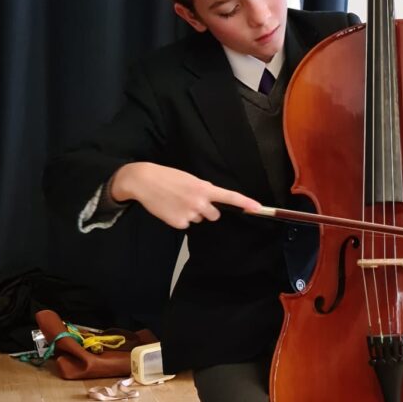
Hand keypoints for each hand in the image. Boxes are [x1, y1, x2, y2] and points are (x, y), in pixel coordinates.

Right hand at [109, 162, 260, 228]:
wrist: (144, 181)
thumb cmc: (168, 177)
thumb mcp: (190, 179)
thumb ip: (204, 190)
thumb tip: (212, 202)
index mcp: (204, 188)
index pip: (229, 197)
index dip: (245, 203)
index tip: (258, 208)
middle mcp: (199, 202)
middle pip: (214, 215)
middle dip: (207, 210)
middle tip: (191, 199)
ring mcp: (189, 214)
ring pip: (199, 219)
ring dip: (192, 213)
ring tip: (177, 201)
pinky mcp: (178, 223)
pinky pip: (186, 224)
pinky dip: (180, 218)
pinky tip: (170, 208)